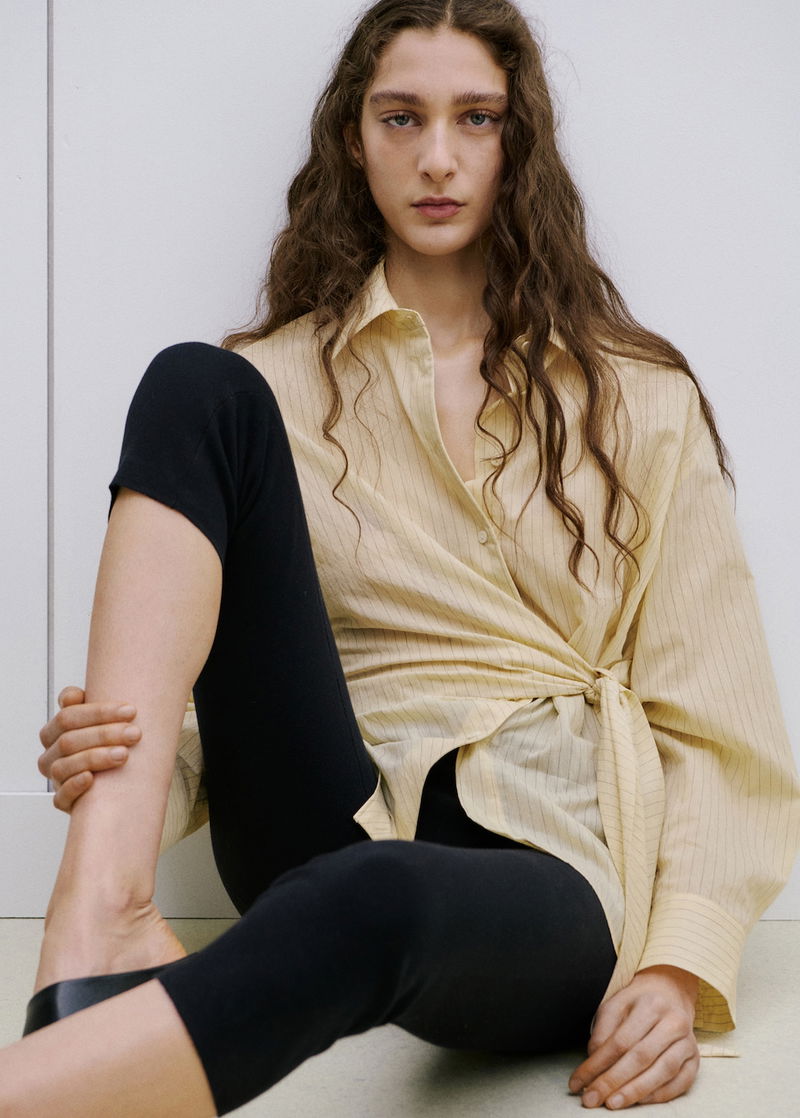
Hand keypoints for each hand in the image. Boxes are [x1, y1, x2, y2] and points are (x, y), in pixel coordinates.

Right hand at [39, 686, 141, 811]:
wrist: (118, 781)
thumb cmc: (109, 742)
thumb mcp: (102, 720)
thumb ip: (89, 702)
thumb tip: (73, 695)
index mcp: (53, 731)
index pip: (67, 717)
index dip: (99, 712)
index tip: (131, 710)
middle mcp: (51, 755)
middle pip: (69, 740)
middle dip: (104, 734)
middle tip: (134, 733)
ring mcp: (56, 779)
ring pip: (65, 767)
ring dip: (96, 758)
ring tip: (124, 754)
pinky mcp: (64, 801)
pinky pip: (61, 797)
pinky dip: (75, 786)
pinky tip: (91, 779)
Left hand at [568, 965, 699, 1108]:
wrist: (670, 993)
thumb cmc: (638, 1002)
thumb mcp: (615, 1005)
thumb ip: (603, 1032)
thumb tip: (593, 1062)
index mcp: (651, 1005)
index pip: (620, 1041)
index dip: (597, 1065)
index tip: (578, 1082)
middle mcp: (674, 1023)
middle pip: (641, 1058)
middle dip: (613, 1082)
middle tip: (592, 1098)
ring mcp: (688, 1043)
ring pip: (662, 1072)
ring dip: (635, 1092)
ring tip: (612, 1103)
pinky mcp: (695, 1060)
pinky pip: (679, 1084)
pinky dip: (658, 1095)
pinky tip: (638, 1101)